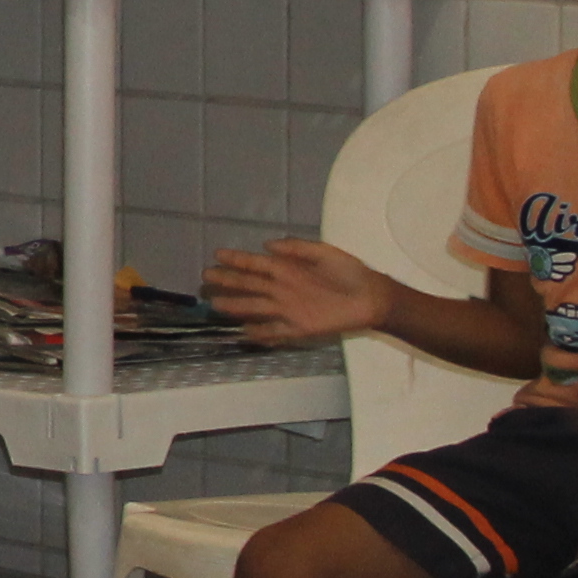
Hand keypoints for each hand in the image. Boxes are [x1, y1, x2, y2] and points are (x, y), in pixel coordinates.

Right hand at [206, 237, 394, 345]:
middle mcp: (282, 289)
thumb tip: (267, 245)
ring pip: (255, 307)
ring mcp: (288, 309)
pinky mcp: (299, 328)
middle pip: (249, 285)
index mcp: (287, 269)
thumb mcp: (324, 252)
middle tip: (205, 278)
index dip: (237, 259)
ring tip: (215, 304)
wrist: (372, 298)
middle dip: (226, 281)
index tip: (217, 255)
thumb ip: (297, 247)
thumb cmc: (349, 272)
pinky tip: (244, 332)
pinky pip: (274, 331)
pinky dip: (259, 333)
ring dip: (235, 306)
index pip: (256, 263)